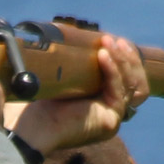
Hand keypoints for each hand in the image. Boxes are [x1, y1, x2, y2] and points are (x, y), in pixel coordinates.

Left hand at [13, 33, 148, 156]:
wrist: (30, 127)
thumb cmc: (38, 105)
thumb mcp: (61, 79)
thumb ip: (72, 65)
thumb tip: (70, 36)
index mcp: (100, 104)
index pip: (124, 79)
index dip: (122, 59)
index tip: (110, 39)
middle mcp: (109, 113)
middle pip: (133, 82)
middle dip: (126, 58)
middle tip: (113, 39)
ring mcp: (112, 119)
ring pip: (130, 85)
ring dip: (121, 60)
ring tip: (107, 42)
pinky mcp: (110, 121)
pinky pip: (118, 91)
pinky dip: (112, 71)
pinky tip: (102, 55)